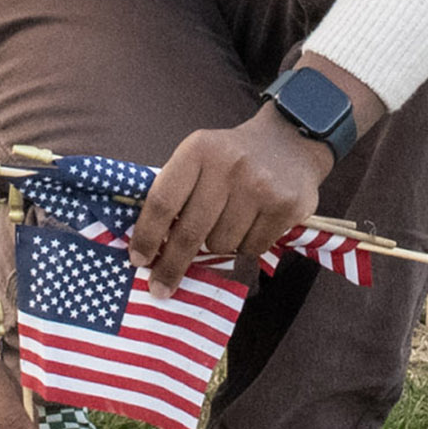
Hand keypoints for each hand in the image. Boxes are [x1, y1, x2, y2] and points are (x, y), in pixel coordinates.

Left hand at [131, 105, 334, 298]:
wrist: (288, 140)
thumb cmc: (231, 157)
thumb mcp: (198, 157)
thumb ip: (176, 192)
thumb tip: (152, 248)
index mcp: (198, 150)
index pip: (163, 201)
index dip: (147, 235)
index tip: (138, 260)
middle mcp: (229, 166)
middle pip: (190, 231)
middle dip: (172, 265)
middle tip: (160, 288)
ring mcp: (261, 186)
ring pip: (221, 244)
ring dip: (217, 245)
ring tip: (227, 223)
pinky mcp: (287, 206)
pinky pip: (251, 248)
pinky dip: (245, 245)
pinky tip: (252, 223)